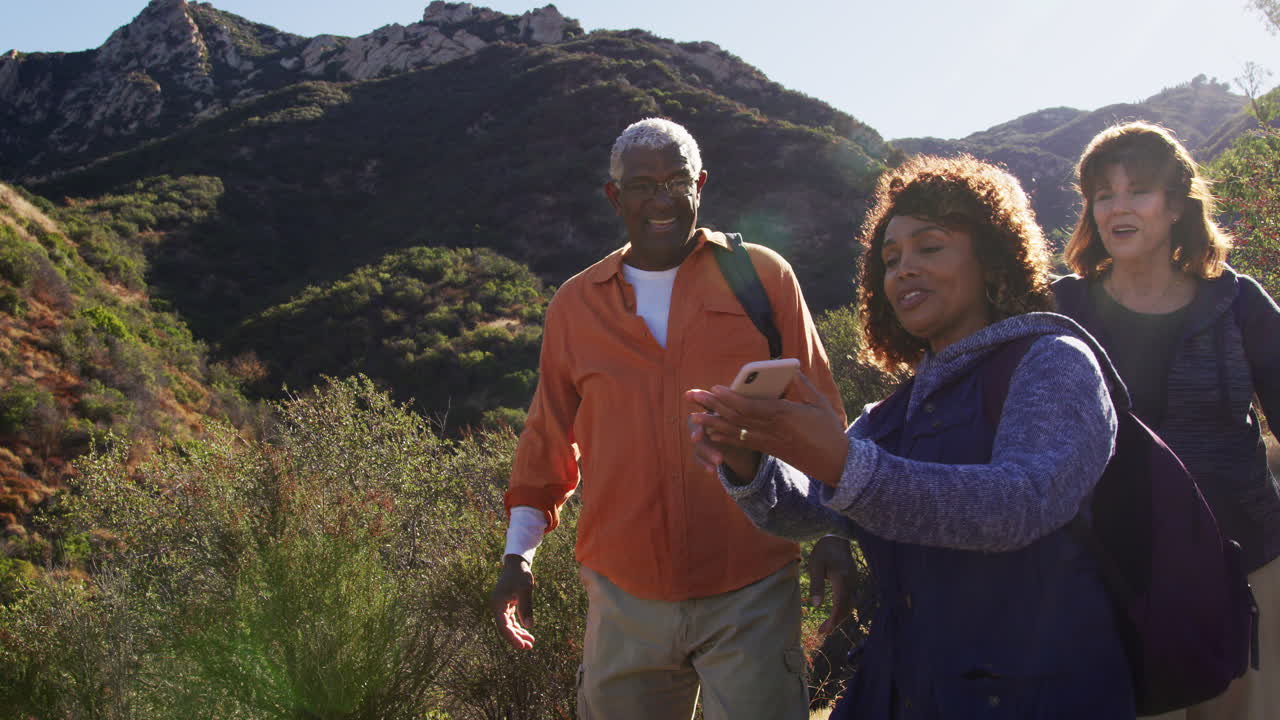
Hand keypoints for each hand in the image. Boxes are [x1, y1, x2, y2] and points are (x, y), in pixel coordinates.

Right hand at [489, 554, 534, 648]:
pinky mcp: (506, 605)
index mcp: (498, 604)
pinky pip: (511, 620)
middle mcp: (497, 607)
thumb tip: (529, 626)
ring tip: (531, 642)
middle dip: (516, 639)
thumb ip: (526, 607)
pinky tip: (527, 633)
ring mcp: (501, 607)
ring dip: (518, 634)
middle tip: (529, 647)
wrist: (516, 564)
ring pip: (508, 626)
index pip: (503, 627)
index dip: (512, 638)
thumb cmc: (520, 575)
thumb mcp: (525, 590)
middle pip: (505, 628)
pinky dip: (518, 627)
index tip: (522, 646)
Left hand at [686, 372, 848, 485]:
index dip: (730, 398)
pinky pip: (742, 443)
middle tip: (692, 397)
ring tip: (694, 417)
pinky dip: (725, 438)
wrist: (835, 463)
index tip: (714, 388)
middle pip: (736, 417)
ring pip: (735, 432)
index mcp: (784, 415)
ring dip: (713, 424)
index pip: (750, 406)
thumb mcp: (820, 404)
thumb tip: (789, 371)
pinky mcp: (768, 451)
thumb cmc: (829, 431)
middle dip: (713, 406)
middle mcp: (771, 430)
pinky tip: (711, 434)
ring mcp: (768, 442)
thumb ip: (802, 386)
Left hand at [808, 535, 854, 634]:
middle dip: (835, 622)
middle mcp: (851, 583)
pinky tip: (834, 613)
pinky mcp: (853, 580)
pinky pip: (850, 599)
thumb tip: (816, 606)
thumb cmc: (824, 550)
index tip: (823, 632)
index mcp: (842, 581)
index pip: (840, 607)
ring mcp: (854, 582)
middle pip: (846, 609)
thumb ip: (816, 585)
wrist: (837, 536)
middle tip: (822, 632)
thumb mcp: (816, 566)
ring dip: (839, 617)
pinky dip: (843, 609)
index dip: (833, 621)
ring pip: (849, 605)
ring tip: (826, 626)